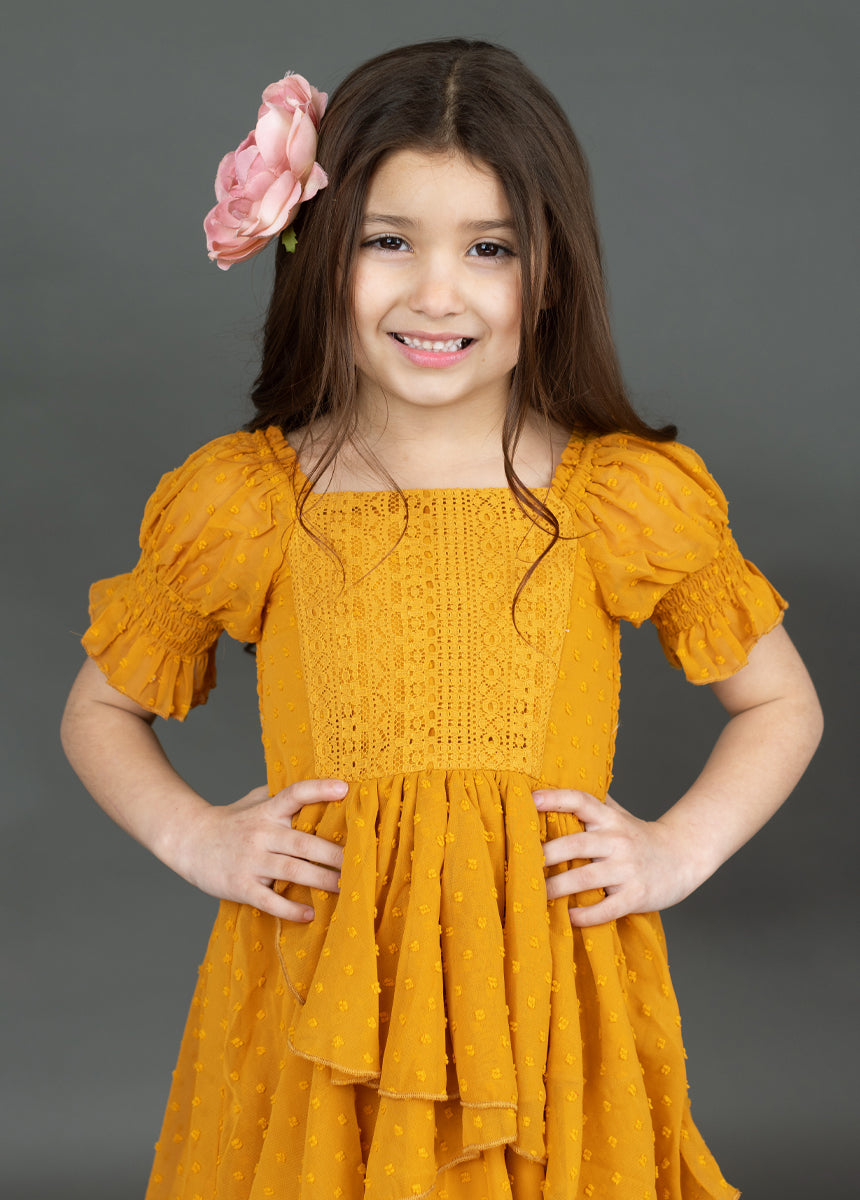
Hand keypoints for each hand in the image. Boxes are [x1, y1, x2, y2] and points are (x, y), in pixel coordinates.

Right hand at [175, 778, 346, 921]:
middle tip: (362, 862)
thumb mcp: (253, 801)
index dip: (319, 789)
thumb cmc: (231, 821)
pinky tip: (310, 914)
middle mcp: (261, 833)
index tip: (344, 788)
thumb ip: (282, 796)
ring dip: (322, 880)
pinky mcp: (241, 886)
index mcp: (267, 811)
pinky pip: (269, 900)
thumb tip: (320, 787)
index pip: (294, 794)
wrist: (190, 841)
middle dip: (335, 854)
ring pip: (293, 871)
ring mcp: (251, 861)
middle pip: (304, 843)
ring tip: (347, 888)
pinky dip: (290, 909)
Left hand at [532, 788, 698, 926]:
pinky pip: (606, 908)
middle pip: (575, 844)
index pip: (581, 801)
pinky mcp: (636, 895)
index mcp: (609, 819)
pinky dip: (585, 915)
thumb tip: (553, 784)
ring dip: (557, 888)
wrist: (683, 856)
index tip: (530, 799)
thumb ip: (591, 804)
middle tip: (522, 865)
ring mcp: (627, 869)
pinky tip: (569, 916)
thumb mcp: (618, 815)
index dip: (555, 798)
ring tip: (536, 894)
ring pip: (585, 878)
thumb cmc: (639, 836)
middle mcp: (617, 840)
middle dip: (546, 855)